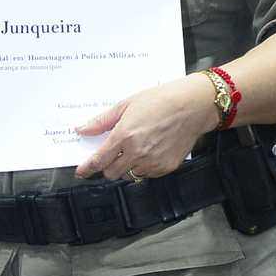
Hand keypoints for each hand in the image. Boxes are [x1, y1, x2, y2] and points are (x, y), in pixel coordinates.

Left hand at [74, 74, 217, 180]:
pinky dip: (144, 167)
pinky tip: (149, 150)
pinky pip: (147, 174)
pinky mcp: (166, 167)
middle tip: (112, 155)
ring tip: (135, 148)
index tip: (81, 172)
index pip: (99, 160)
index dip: (87, 169)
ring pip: (130, 175)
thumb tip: (83, 128)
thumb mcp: (126, 105)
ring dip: (127, 166)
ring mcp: (153, 162)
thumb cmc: (162, 100)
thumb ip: (102, 120)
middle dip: (107, 167)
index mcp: (125, 136)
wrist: (193, 105)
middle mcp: (138, 152)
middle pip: (111, 173)